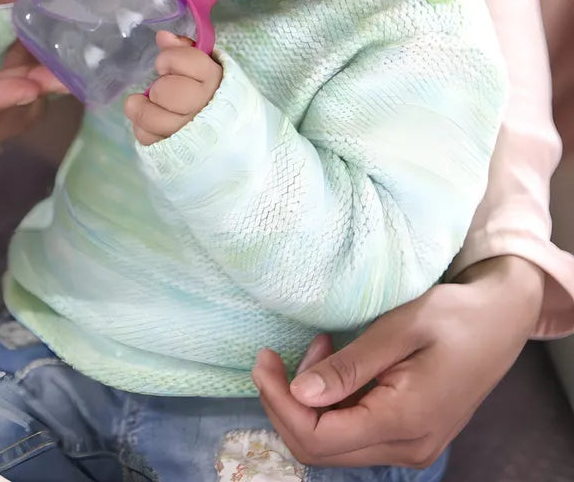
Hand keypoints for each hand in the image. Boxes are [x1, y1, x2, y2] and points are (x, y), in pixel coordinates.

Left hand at [124, 31, 221, 145]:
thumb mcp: (207, 69)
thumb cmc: (215, 96)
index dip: (170, 59)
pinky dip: (142, 128)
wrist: (234, 139)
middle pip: (166, 91)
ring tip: (143, 103)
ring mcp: (190, 133)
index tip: (166, 65)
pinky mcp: (174, 151)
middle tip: (161, 90)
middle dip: (159, 88)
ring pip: (152, 118)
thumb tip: (162, 37)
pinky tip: (150, 123)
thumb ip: (185, 51)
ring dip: (142, 108)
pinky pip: (147, 137)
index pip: (185, 61)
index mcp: (215, 81)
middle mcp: (204, 108)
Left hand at [252, 255, 543, 468]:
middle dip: (284, 403)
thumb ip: (349, 366)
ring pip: (331, 443)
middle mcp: (407, 447)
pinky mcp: (406, 434)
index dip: (279, 403)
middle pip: (318, 448)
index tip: (263, 359)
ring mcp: (409, 446)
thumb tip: (300, 393)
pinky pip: (351, 430)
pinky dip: (329, 399)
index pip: (318, 437)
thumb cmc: (454, 316)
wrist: (500, 321)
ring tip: (319, 345)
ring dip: (307, 399)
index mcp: (404, 423)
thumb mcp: (399, 329)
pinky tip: (333, 358)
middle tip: (273, 355)